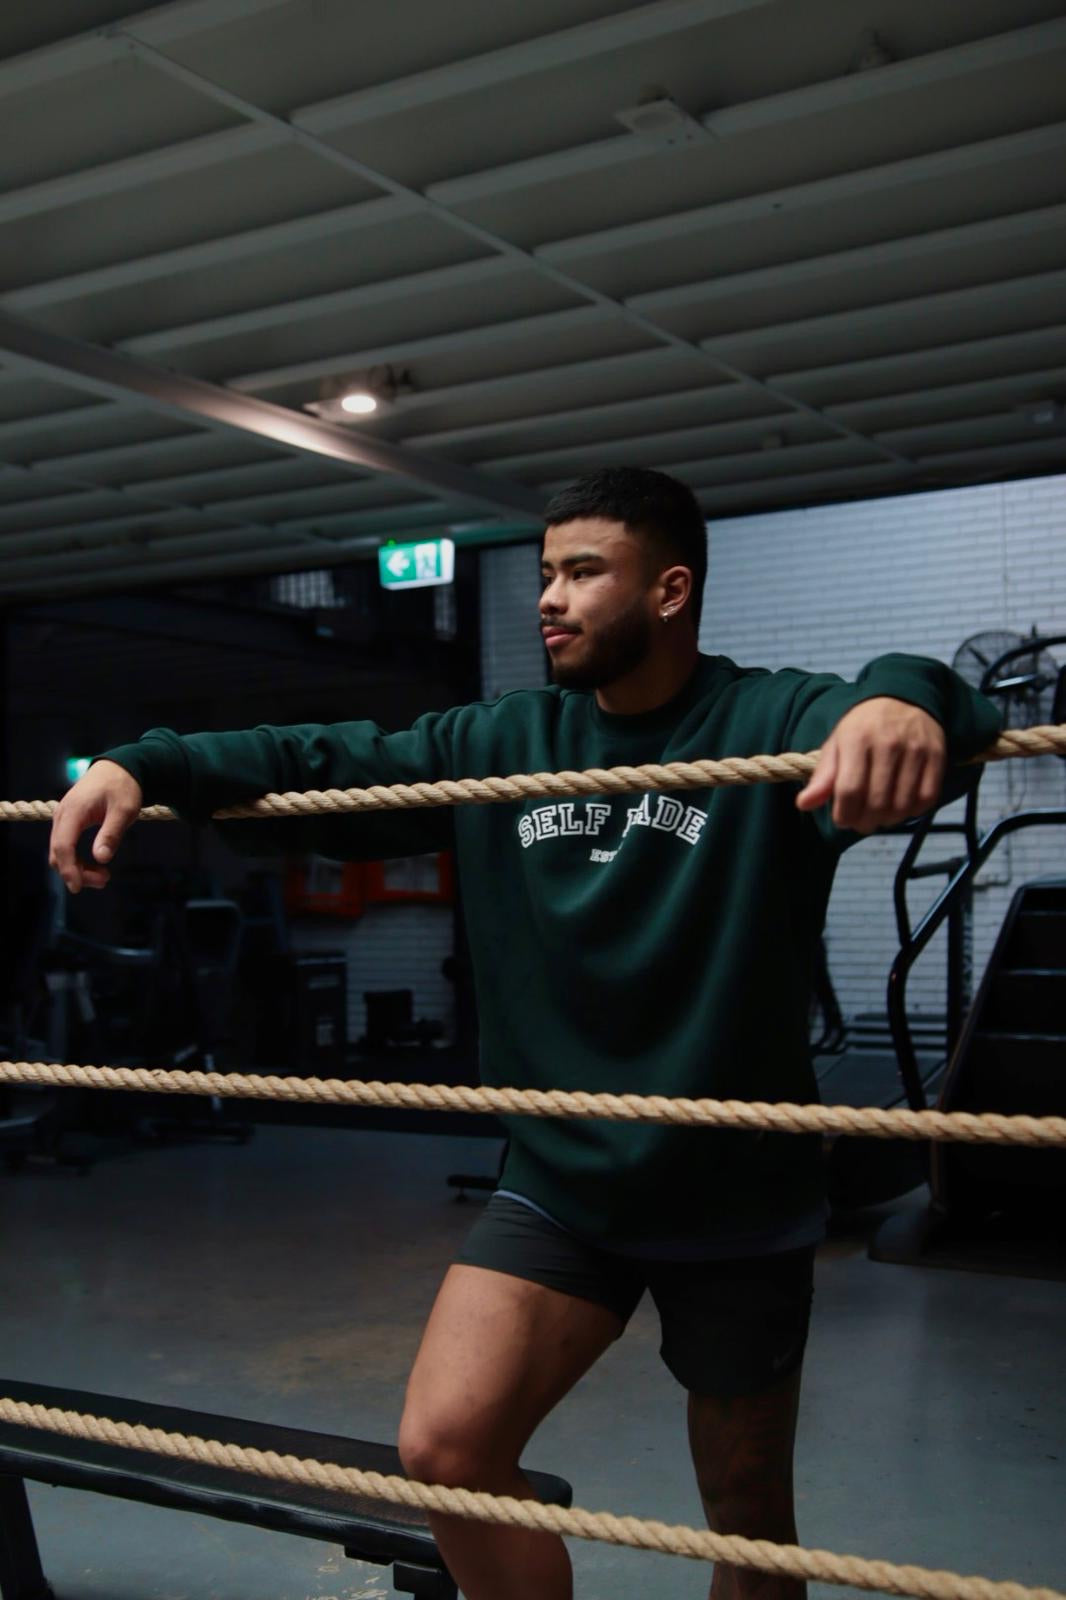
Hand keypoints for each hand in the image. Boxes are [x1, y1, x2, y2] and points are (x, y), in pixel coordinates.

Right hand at [49, 760, 143, 892]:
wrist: (118, 768)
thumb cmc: (123, 787)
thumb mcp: (124, 810)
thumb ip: (112, 833)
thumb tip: (101, 858)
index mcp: (74, 811)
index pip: (63, 846)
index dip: (69, 869)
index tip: (78, 888)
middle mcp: (62, 815)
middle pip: (58, 853)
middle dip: (76, 872)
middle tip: (105, 880)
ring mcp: (63, 818)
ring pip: (60, 852)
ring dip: (77, 868)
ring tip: (104, 876)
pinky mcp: (68, 822)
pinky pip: (66, 846)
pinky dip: (77, 860)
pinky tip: (97, 865)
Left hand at [795, 697, 945, 833]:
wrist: (903, 696)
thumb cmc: (863, 726)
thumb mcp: (837, 744)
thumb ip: (822, 777)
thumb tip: (803, 805)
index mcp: (856, 739)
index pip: (849, 790)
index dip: (844, 815)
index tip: (842, 819)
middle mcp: (887, 743)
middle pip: (876, 802)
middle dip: (865, 823)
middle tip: (862, 823)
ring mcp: (915, 749)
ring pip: (902, 805)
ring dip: (888, 820)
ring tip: (880, 817)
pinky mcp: (936, 755)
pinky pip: (927, 798)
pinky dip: (913, 811)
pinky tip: (901, 807)